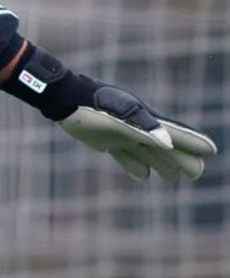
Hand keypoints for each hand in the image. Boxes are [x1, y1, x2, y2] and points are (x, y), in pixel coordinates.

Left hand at [1, 44, 217, 180]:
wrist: (65, 100)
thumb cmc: (94, 103)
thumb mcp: (121, 113)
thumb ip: (145, 126)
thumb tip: (169, 143)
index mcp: (145, 119)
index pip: (176, 133)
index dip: (193, 142)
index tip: (211, 149)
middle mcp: (137, 127)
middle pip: (165, 147)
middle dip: (182, 160)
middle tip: (195, 174)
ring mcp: (122, 134)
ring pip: (148, 153)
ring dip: (162, 164)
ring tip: (174, 177)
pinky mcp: (106, 140)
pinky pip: (126, 156)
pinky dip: (135, 165)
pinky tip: (141, 175)